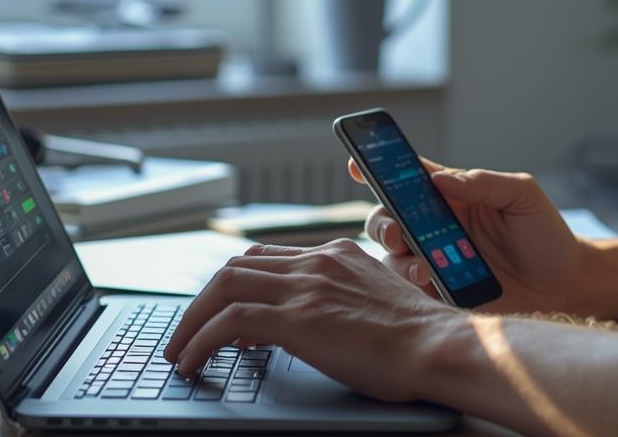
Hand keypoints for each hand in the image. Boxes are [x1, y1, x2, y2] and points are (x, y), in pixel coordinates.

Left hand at [162, 239, 463, 401]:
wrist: (439, 347)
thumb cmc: (421, 337)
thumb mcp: (381, 300)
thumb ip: (349, 298)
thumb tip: (330, 320)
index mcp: (338, 254)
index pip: (269, 256)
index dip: (239, 283)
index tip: (224, 312)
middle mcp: (317, 262)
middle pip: (237, 265)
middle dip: (203, 300)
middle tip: (188, 332)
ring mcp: (305, 288)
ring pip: (223, 286)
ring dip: (191, 320)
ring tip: (179, 351)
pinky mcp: (297, 319)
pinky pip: (228, 323)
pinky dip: (200, 342)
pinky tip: (192, 363)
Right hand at [351, 158, 594, 315]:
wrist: (563, 283)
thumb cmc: (545, 233)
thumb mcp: (522, 196)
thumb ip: (483, 183)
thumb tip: (441, 177)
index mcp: (453, 195)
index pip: (410, 177)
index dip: (379, 168)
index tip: (356, 163)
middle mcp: (436, 226)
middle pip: (389, 218)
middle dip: (381, 223)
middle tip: (396, 232)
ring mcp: (435, 259)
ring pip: (392, 255)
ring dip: (397, 259)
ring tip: (423, 268)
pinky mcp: (440, 291)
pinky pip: (409, 289)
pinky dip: (410, 286)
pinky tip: (430, 284)